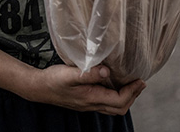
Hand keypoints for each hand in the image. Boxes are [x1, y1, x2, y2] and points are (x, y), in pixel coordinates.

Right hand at [23, 64, 145, 115]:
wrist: (38, 88)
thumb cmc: (53, 80)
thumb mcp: (70, 74)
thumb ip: (89, 73)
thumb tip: (107, 71)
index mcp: (91, 98)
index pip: (119, 100)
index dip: (132, 91)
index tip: (140, 80)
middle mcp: (91, 104)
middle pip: (119, 108)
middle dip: (133, 96)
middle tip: (140, 83)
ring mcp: (88, 104)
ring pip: (113, 107)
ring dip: (125, 97)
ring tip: (131, 84)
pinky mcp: (84, 101)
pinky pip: (105, 103)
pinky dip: (115, 96)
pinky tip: (113, 84)